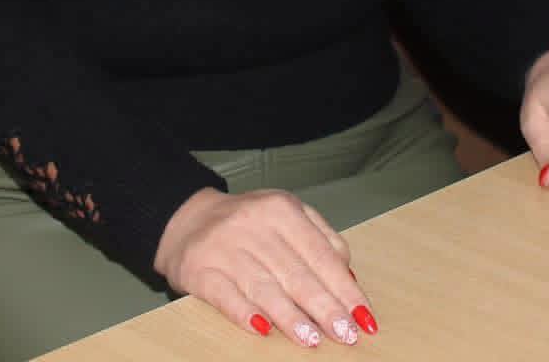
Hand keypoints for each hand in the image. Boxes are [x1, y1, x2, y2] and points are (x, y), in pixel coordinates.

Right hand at [154, 188, 378, 346]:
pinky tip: (262, 329)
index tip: (363, 316)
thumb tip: (349, 278)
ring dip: (291, 317)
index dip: (345, 289)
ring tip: (312, 339)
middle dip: (325, 308)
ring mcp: (224, 247)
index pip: (322, 254)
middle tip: (346, 334)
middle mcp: (253, 225)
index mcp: (281, 209)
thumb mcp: (286, 215)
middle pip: (297, 274)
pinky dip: (244, 313)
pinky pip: (225, 295)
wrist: (185, 220)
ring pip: (265, 287)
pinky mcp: (199, 269)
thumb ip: (320, 238)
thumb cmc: (246, 224)